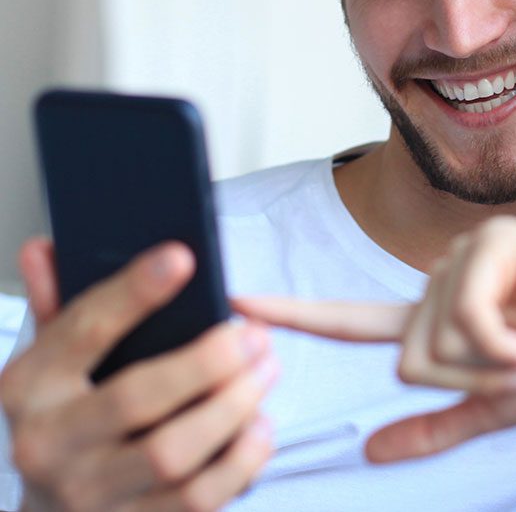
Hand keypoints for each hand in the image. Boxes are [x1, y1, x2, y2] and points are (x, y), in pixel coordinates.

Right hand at [0, 238, 276, 511]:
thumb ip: (60, 304)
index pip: (82, 330)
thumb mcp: (51, 361)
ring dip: (233, 408)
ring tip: (267, 371)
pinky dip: (240, 461)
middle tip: (255, 336)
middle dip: (207, 361)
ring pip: (173, 454)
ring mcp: (88, 495)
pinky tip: (261, 426)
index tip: (182, 258)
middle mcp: (50, 444)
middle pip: (137, 398)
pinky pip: (197, 500)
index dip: (134, 292)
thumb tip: (49, 247)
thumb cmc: (66, 417)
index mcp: (30, 387)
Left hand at [238, 217, 515, 462]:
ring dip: (492, 367)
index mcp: (440, 313)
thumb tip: (371, 449)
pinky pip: (463, 320)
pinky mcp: (494, 243)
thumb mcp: (501, 406)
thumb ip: (438, 426)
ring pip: (428, 345)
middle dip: (469, 382)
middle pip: (403, 358)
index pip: (355, 319)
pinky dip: (503, 348)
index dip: (296, 315)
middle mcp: (443, 276)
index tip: (235, 305)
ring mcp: (467, 254)